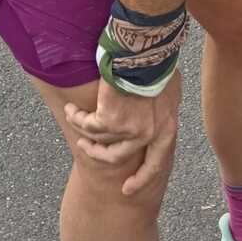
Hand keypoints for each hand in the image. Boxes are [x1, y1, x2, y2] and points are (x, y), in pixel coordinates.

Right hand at [64, 70, 180, 195]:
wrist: (146, 50)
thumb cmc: (158, 61)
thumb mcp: (170, 89)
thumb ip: (163, 107)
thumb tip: (158, 114)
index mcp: (166, 128)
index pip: (155, 163)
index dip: (141, 178)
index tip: (127, 189)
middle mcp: (148, 134)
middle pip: (118, 157)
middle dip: (98, 155)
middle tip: (85, 149)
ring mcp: (128, 130)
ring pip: (98, 139)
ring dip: (82, 128)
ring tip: (73, 115)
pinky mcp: (109, 120)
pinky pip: (86, 125)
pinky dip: (76, 118)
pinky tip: (71, 110)